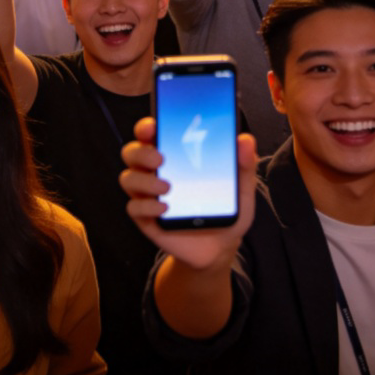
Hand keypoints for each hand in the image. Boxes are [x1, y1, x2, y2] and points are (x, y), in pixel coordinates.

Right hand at [120, 117, 256, 268]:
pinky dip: (146, 207)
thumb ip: (244, 165)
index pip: (151, 134)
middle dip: (140, 151)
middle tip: (160, 158)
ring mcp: (148, 195)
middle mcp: (155, 171)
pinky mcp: (146, 218)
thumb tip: (246, 140)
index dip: (146, 127)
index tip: (153, 125)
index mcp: (173, 155)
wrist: (220, 248)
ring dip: (143, 180)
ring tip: (167, 188)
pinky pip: (134, 208)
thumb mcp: (240, 189)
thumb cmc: (225, 210)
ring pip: (128, 178)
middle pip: (132, 152)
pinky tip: (165, 209)